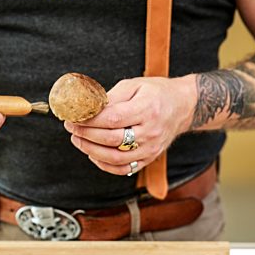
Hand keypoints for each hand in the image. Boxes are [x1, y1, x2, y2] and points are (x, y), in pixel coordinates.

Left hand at [64, 76, 195, 175]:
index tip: (74, 117)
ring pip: (115, 157)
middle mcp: (150, 131)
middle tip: (71, 127)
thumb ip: (111, 97)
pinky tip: (92, 154)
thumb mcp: (134, 85)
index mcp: (147, 109)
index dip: (90, 120)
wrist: (182, 106)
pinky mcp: (149, 158)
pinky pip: (123, 169)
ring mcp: (150, 148)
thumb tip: (86, 108)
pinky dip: (104, 164)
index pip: (113, 119)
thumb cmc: (156, 93)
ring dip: (91, 150)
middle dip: (86, 134)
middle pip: (111, 139)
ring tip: (77, 140)